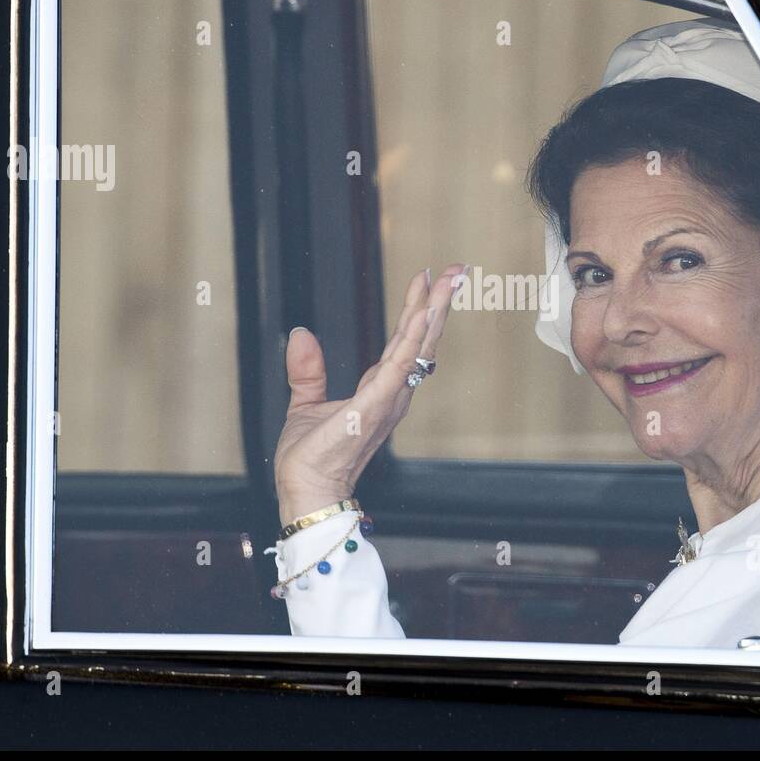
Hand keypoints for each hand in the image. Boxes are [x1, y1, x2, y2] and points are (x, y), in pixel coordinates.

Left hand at [273, 263, 467, 527]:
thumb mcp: (305, 402)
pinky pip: (398, 366)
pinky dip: (412, 339)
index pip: (404, 342)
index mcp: (379, 390)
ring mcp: (387, 400)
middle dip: (439, 302)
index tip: (429, 278)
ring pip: (417, 347)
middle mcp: (392, 393)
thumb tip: (301, 334)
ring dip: (432, 312)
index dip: (418, 309)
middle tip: (457, 269)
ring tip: (447, 281)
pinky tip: (422, 314)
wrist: (306, 491)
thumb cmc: (311, 459)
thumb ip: (308, 369)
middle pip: (422, 339)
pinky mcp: (373, 406)